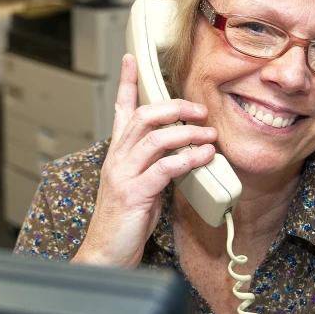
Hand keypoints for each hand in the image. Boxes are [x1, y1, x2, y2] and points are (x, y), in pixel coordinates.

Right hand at [72, 54, 216, 267]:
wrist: (105, 254)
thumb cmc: (123, 221)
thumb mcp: (139, 185)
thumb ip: (154, 164)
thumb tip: (182, 151)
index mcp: (117, 154)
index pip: (121, 110)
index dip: (127, 84)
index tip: (131, 60)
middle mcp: (117, 159)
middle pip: (144, 117)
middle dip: (175, 107)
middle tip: (200, 108)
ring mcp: (123, 175)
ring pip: (155, 138)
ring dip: (187, 132)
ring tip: (209, 133)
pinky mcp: (134, 194)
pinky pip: (164, 168)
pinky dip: (187, 158)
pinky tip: (203, 156)